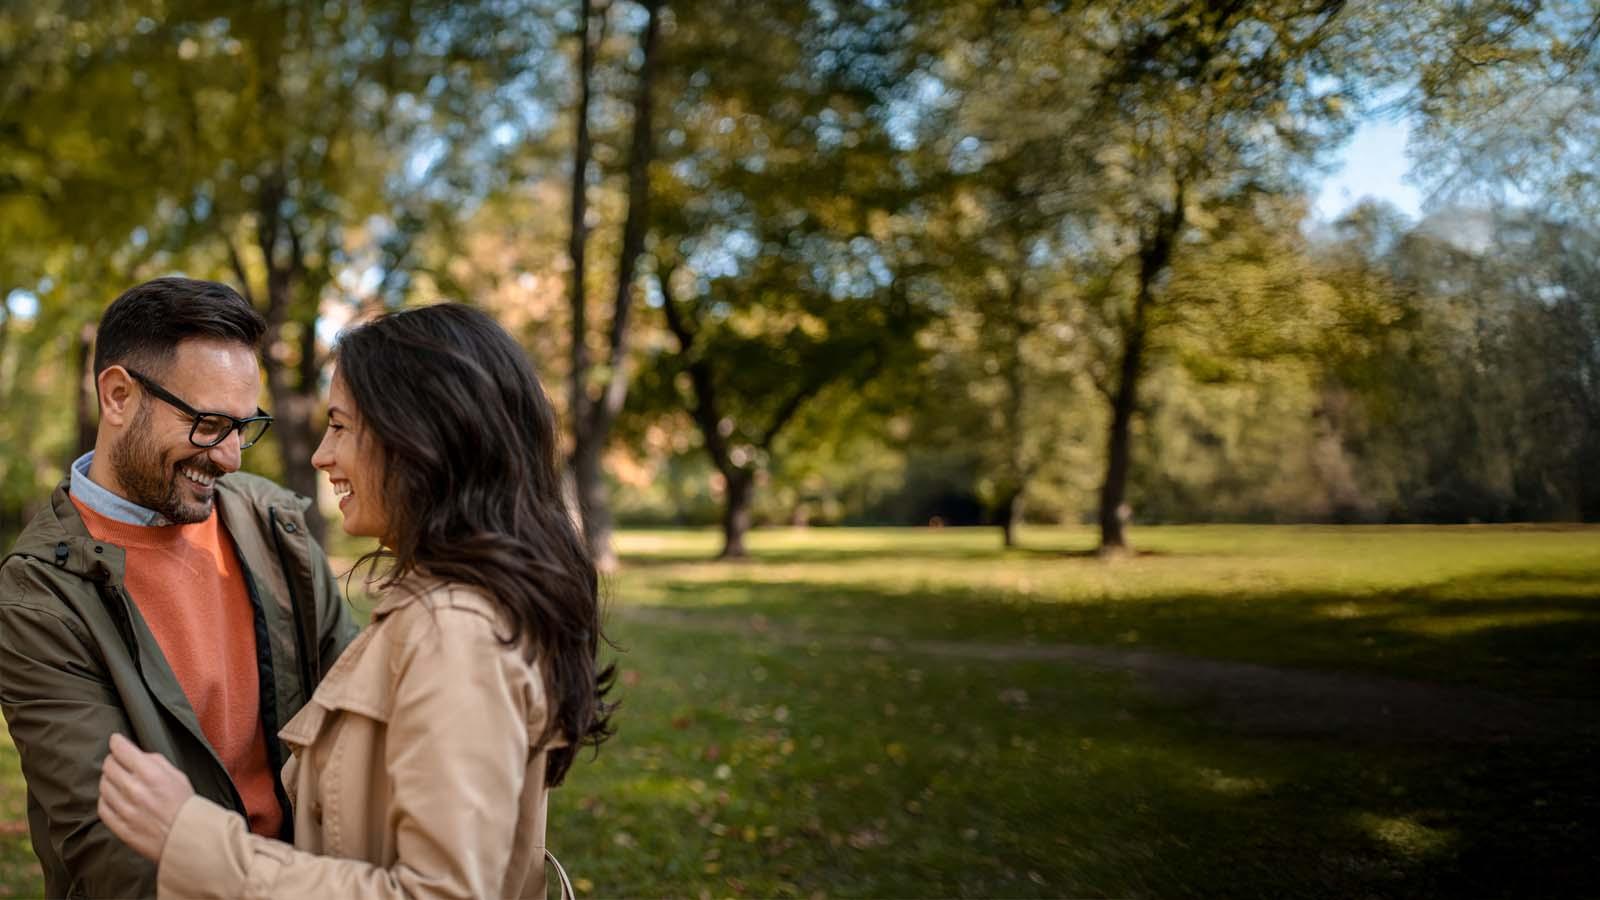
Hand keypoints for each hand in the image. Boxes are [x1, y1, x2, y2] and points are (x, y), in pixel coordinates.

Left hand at [98, 733, 194, 861]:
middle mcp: (135, 790)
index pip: (122, 750)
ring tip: (118, 781)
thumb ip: (156, 762)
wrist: (187, 838)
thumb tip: (136, 754)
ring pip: (103, 785)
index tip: (116, 741)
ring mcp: (125, 810)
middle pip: (108, 766)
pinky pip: (102, 807)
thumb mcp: (178, 776)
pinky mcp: (119, 827)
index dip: (117, 742)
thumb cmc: (186, 805)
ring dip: (109, 780)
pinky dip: (106, 799)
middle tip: (118, 762)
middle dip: (113, 761)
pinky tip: (115, 798)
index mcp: (151, 774)